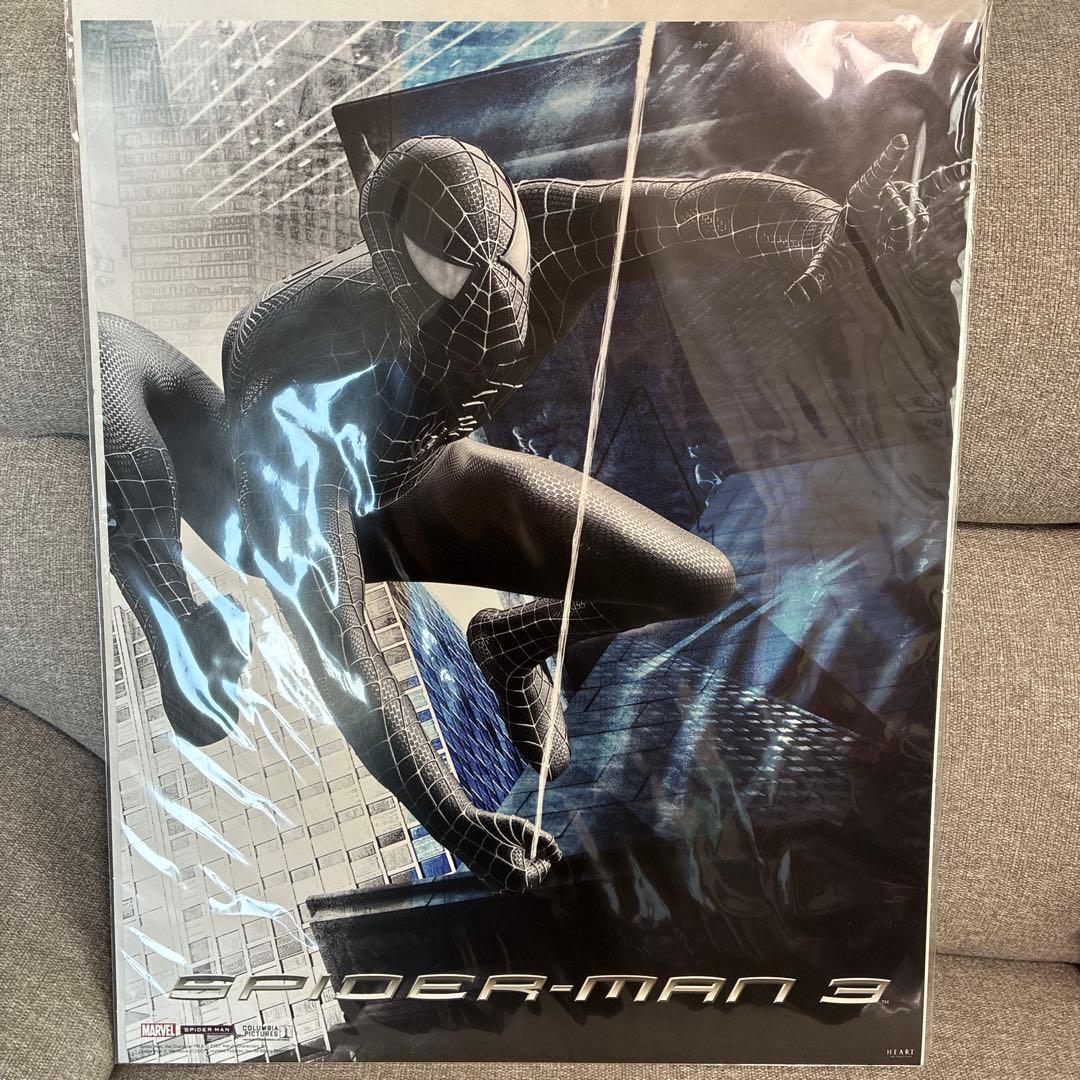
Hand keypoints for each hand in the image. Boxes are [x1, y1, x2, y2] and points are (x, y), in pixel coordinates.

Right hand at [459, 809, 561, 891]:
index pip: (543, 869)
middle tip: (518, 841)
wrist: (462, 830)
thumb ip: (545, 842)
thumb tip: (558, 855)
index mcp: (519, 878)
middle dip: (530, 858)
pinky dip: (508, 863)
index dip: (541, 853)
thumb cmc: (494, 828)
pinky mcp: (489, 883)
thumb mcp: (523, 829)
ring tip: (507, 844)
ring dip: (520, 861)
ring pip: (520, 874)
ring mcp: (497, 887)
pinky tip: (498, 849)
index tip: (531, 840)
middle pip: (532, 874)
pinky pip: (507, 875)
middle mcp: (508, 888)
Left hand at [786, 134, 969, 304]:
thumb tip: (793, 297)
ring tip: (895, 243)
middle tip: (889, 243)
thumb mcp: (822, 266)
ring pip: (916, 211)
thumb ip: (812, 281)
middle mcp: (881, 194)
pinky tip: (954, 181)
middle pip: (900, 205)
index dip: (887, 160)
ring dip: (911, 229)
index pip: (875, 179)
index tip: (900, 141)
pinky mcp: (911, 207)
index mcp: (860, 201)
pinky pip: (930, 195)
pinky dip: (943, 188)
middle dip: (899, 225)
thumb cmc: (835, 253)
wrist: (849, 247)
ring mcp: (898, 198)